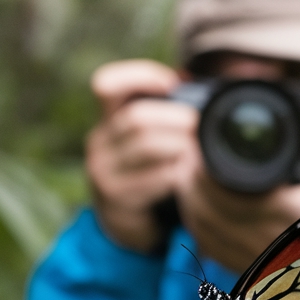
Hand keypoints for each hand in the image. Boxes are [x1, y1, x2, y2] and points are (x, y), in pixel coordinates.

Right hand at [86, 60, 200, 252]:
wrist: (125, 223)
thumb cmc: (146, 172)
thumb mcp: (146, 141)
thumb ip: (162, 115)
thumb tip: (196, 85)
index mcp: (107, 120)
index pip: (106, 84)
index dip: (139, 76)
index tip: (172, 83)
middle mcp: (99, 142)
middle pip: (135, 118)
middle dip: (175, 117)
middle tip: (200, 123)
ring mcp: (104, 172)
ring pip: (146, 146)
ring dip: (180, 144)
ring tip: (199, 148)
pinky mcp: (117, 198)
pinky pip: (155, 179)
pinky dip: (178, 173)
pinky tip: (190, 175)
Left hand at [178, 111, 299, 273]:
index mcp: (286, 212)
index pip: (225, 189)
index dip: (202, 167)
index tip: (198, 146)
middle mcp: (266, 239)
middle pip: (206, 208)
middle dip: (189, 180)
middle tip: (186, 155)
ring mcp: (256, 260)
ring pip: (203, 230)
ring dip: (188, 202)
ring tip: (185, 177)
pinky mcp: (252, 274)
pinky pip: (212, 251)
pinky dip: (198, 229)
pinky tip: (196, 211)